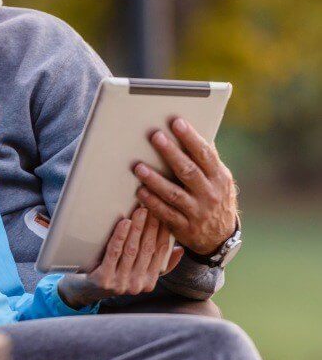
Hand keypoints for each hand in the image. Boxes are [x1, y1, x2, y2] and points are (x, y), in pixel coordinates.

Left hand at [58, 208, 183, 308]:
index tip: (165, 214)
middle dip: (151, 226)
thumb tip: (180, 249)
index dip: (163, 232)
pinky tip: (124, 222)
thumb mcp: (139, 272)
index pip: (160, 253)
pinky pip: (114, 253)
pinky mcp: (105, 278)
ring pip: (132, 249)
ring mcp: (121, 282)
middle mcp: (138, 284)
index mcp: (149, 281)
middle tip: (152, 207)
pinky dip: (120, 236)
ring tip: (140, 210)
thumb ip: (160, 264)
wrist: (89, 289)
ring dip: (138, 228)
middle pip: (147, 249)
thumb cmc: (116, 274)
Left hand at [134, 118, 238, 254]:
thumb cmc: (215, 197)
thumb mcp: (219, 179)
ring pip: (174, 194)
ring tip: (138, 167)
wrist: (221, 238)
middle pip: (188, 171)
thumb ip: (207, 158)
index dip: (191, 138)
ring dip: (155, 180)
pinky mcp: (184, 227)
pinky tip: (139, 191)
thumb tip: (197, 129)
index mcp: (219, 177)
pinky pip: (165, 213)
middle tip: (155, 136)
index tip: (177, 122)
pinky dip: (152, 202)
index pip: (205, 154)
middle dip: (171, 153)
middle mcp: (210, 194)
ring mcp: (197, 212)